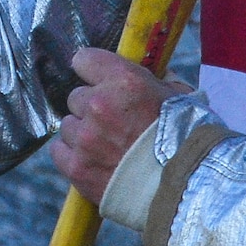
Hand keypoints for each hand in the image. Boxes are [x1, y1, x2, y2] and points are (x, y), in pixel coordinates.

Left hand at [49, 48, 180, 204]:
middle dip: (91, 107)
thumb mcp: (177, 95)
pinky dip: (72, 154)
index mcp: (124, 80)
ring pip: (68, 125)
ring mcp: (84, 137)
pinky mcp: (76, 166)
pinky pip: (59, 151)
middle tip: (112, 122)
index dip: (91, 70)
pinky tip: (93, 160)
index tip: (96, 78)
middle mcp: (99, 104)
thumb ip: (151, 78)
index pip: (84, 60)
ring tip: (106, 146)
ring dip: (83, 132)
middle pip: (76, 96)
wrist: (186, 186)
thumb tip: (138, 70)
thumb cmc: (187, 138)